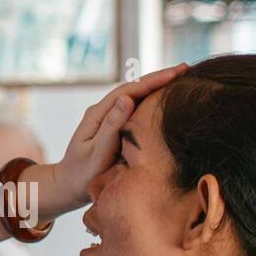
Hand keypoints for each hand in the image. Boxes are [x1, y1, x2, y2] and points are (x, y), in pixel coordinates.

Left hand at [50, 64, 187, 211]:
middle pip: (134, 88)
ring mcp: (107, 117)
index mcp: (98, 114)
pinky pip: (134, 107)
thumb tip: (127, 98)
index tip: (177, 73)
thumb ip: (111, 126)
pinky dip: (150, 99)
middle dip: (160, 78)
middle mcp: (102, 111)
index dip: (154, 80)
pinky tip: (164, 98)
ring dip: (157, 86)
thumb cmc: (83, 175)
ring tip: (181, 78)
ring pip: (135, 96)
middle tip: (187, 68)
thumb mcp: (97, 153)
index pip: (130, 90)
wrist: (68, 186)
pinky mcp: (112, 126)